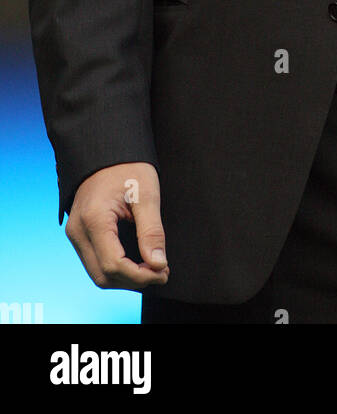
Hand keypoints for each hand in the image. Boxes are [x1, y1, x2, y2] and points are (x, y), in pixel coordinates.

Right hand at [66, 162, 168, 289]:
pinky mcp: (79, 234)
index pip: (114, 265)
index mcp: (93, 219)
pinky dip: (117, 268)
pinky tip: (138, 261)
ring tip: (153, 268)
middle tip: (162, 272)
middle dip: (134, 280)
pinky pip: (95, 262)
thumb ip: (152, 230)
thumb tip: (158, 264)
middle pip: (103, 275)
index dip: (140, 275)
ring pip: (97, 273)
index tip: (164, 271)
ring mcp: (75, 233)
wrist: (107, 151)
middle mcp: (78, 231)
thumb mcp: (146, 194)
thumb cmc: (128, 167)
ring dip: (125, 278)